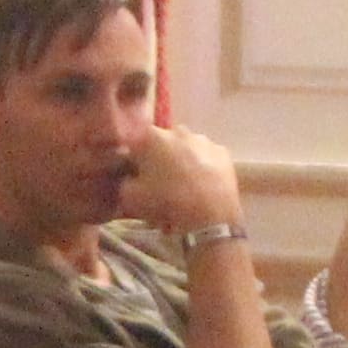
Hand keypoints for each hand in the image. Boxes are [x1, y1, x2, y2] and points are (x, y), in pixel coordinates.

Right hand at [118, 122, 246, 241]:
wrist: (208, 217)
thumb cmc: (165, 202)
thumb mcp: (129, 197)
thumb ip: (124, 181)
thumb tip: (129, 177)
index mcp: (151, 137)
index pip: (135, 146)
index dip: (134, 163)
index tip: (137, 179)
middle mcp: (178, 131)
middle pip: (162, 145)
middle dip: (159, 160)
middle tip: (160, 185)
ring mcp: (203, 140)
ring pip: (186, 149)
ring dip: (182, 163)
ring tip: (183, 188)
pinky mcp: (223, 153)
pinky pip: (206, 158)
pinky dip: (203, 168)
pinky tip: (201, 187)